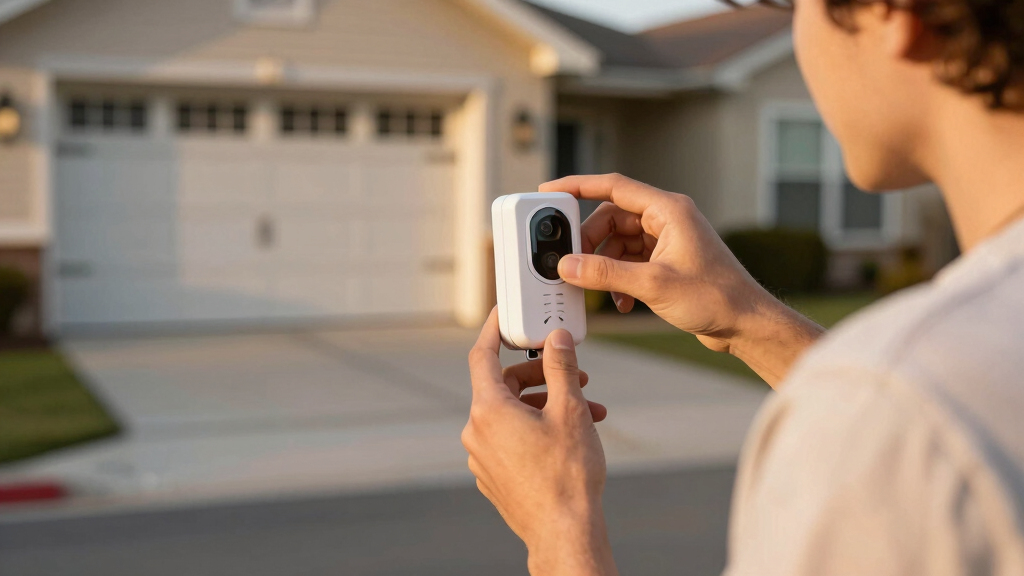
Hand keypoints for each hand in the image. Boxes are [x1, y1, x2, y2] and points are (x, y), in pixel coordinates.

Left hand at [463, 309, 617, 575]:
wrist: (565, 534)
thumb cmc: (568, 475)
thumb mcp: (571, 411)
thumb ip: (561, 367)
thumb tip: (556, 337)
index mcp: (488, 410)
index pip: (482, 355)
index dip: (493, 330)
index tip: (502, 314)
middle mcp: (476, 432)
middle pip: (503, 386)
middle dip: (541, 376)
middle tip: (576, 375)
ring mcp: (482, 457)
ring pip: (512, 415)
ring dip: (546, 405)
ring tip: (589, 411)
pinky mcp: (493, 477)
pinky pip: (510, 440)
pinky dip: (536, 429)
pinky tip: (570, 437)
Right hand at [540, 174, 824, 385]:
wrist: (745, 324)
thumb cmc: (715, 297)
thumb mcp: (652, 284)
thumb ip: (605, 273)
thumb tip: (568, 266)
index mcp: (668, 210)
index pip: (613, 187)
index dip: (577, 186)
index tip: (549, 192)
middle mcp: (667, 219)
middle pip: (611, 219)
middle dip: (589, 243)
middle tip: (572, 263)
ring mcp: (667, 240)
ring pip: (618, 242)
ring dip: (604, 266)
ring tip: (600, 290)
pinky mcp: (666, 261)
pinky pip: (629, 260)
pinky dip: (618, 277)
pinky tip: (621, 300)